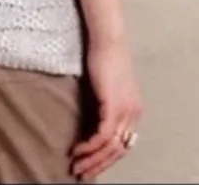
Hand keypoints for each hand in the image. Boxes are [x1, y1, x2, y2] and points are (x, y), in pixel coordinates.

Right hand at [70, 36, 141, 181]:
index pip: (123, 145)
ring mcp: (125, 111)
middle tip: (81, 172)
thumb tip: (92, 121)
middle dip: (98, 165)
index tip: (90, 165)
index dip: (106, 159)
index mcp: (134, 111)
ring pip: (110, 147)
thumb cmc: (104, 57)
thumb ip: (105, 105)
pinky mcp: (113, 106)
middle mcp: (133, 114)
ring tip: (76, 165)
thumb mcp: (108, 87)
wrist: (107, 39)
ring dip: (92, 160)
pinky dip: (89, 146)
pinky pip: (103, 136)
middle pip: (118, 151)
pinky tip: (77, 149)